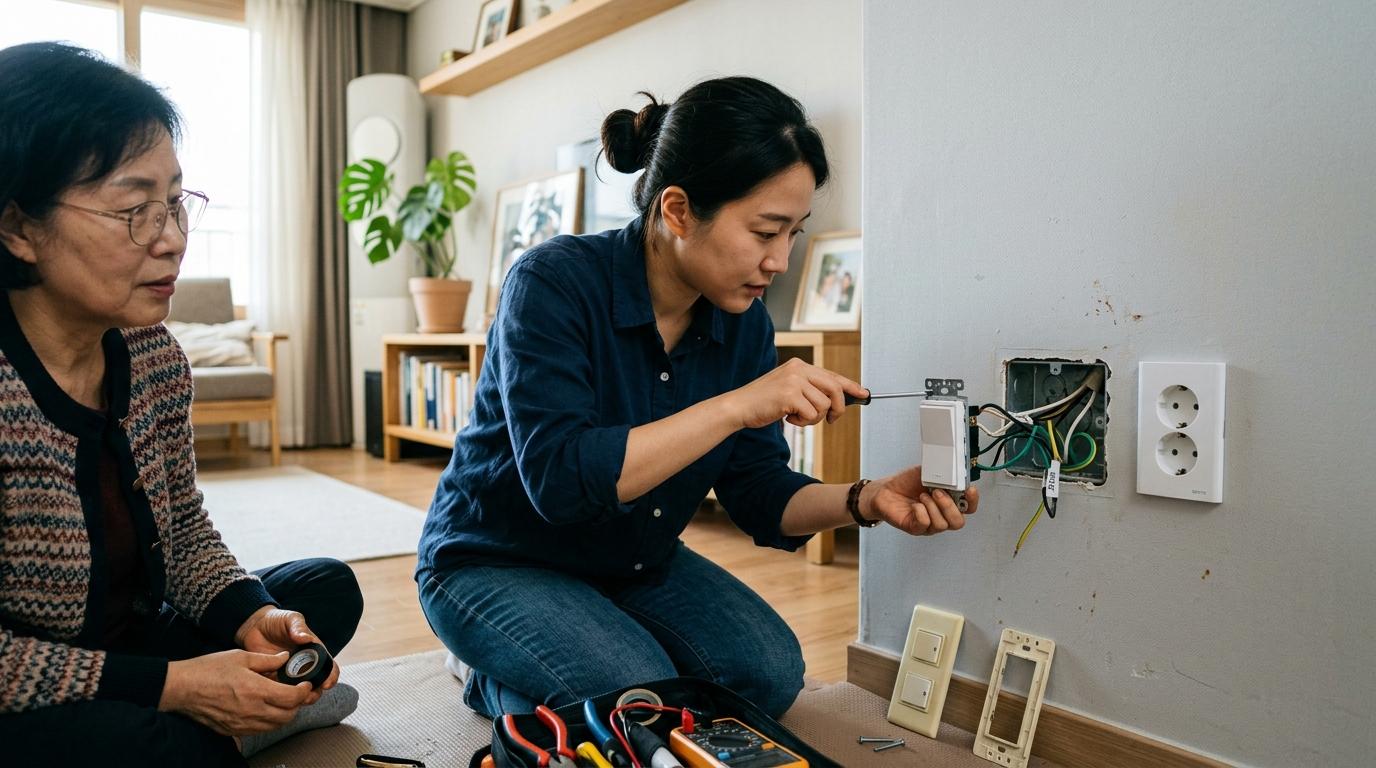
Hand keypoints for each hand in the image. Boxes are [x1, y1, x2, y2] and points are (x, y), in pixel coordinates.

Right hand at [159, 649, 312, 735]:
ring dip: (284, 715)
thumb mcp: (241, 656)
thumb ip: (268, 660)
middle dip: (296, 705)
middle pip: (288, 716)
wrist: (181, 688)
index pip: (292, 698)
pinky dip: (268, 722)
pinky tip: (264, 709)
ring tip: (281, 701)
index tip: (305, 684)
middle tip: (295, 693)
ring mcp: (242, 723)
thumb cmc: (208, 670)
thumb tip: (285, 658)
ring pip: (275, 726)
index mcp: (256, 690)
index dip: (303, 691)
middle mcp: (252, 710)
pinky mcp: (232, 730)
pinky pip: (258, 731)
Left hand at [236, 607, 339, 703]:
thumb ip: (298, 627)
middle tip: (308, 695)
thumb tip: (305, 638)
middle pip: (316, 685)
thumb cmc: (277, 620)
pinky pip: (279, 692)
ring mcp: (289, 675)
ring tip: (295, 699)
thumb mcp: (290, 619)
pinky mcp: (274, 680)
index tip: (327, 683)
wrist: (254, 626)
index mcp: (313, 653)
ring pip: (299, 693)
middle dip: (315, 693)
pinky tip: (277, 696)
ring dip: (299, 698)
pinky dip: (281, 697)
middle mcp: (304, 666)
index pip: (329, 668)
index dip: (331, 677)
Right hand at [727, 358, 868, 428]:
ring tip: (796, 417)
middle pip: (834, 389)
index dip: (850, 385)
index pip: (831, 375)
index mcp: (799, 365)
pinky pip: (811, 415)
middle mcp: (798, 369)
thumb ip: (809, 390)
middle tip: (831, 421)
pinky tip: (787, 419)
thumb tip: (836, 400)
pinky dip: (802, 423)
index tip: (864, 394)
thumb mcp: (788, 389)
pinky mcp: (790, 395)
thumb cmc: (763, 402)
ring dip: (813, 418)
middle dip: (838, 408)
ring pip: (823, 405)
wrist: (738, 407)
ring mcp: (794, 381)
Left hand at [860, 466, 978, 535]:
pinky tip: (915, 505)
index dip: (973, 501)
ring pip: (942, 524)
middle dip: (949, 506)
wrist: (885, 491)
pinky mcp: (915, 528)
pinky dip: (921, 513)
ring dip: (933, 507)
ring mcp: (929, 524)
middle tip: (937, 492)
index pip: (969, 508)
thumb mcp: (927, 472)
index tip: (969, 490)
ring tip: (922, 495)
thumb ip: (942, 472)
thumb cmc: (906, 483)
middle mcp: (941, 515)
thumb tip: (953, 471)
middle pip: (958, 522)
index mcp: (949, 502)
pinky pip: (925, 525)